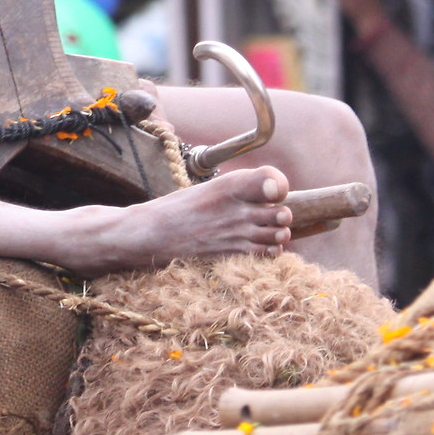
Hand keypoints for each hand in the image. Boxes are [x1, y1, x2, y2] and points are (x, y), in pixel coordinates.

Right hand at [55, 166, 292, 274]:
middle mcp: (235, 208)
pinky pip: (268, 253)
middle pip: (281, 211)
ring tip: (262, 231)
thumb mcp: (207, 188)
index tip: (271, 191)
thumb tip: (270, 192)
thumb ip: (238, 190)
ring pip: (278, 234)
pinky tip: (256, 246)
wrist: (152, 234)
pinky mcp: (232, 254)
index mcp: (228, 185)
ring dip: (276, 233)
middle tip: (267, 215)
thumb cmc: (179, 209)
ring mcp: (235, 233)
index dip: (278, 185)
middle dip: (279, 214)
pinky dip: (269, 250)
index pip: (272, 180)